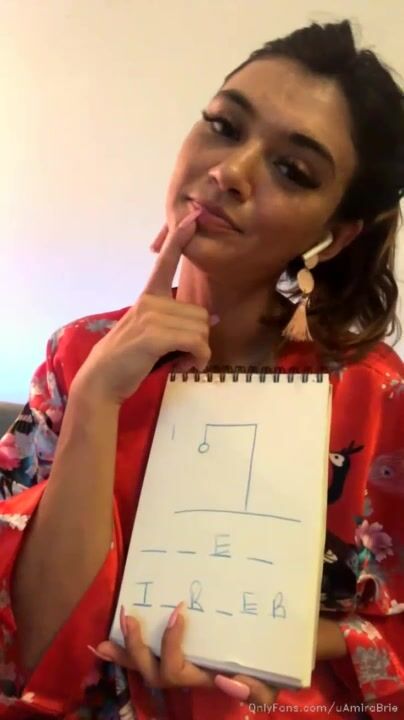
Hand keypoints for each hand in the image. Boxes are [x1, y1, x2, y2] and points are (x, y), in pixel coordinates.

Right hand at [73, 208, 212, 405]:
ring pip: (201, 330)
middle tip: (181, 356)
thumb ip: (179, 323)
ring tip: (180, 362)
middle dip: (199, 340)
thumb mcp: (155, 336)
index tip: (191, 216)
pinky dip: (199, 359)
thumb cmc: (130, 360)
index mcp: (148, 297)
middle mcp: (150, 300)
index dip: (179, 238)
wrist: (103, 380)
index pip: (165, 262)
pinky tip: (186, 366)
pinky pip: (197, 343)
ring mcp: (151, 315)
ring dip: (199, 353)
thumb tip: (215, 318)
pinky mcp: (154, 335)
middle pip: (201, 314)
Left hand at [92, 603, 278, 705]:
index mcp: (201, 678)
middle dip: (137, 647)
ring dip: (125, 648)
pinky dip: (120, 652)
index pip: (177, 670)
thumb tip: (226, 680)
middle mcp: (183, 675)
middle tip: (131, 617)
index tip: (179, 612)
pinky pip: (140, 658)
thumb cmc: (265, 673)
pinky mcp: (168, 654)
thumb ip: (254, 690)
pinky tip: (100, 645)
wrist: (267, 666)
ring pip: (142, 666)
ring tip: (113, 626)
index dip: (171, 645)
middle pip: (151, 670)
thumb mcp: (268, 685)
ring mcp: (173, 666)